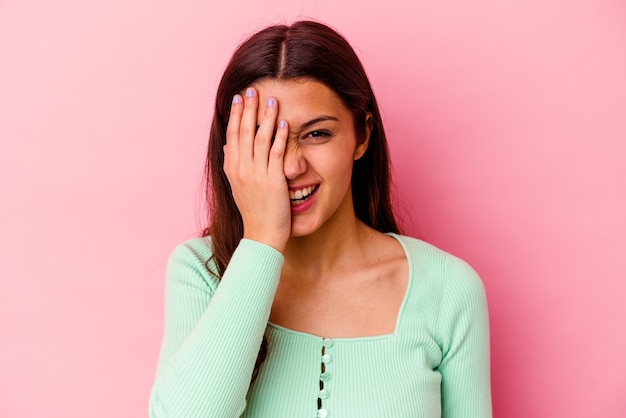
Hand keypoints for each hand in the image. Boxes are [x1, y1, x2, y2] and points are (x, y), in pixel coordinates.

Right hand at [223, 87, 290, 252]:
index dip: (235, 115)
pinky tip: (284, 122)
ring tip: (271, 99)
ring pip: (260, 138)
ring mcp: (257, 174)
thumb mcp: (238, 187)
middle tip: (252, 89)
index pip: (232, 135)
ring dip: (265, 117)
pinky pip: (276, 153)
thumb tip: (228, 147)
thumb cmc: (253, 212)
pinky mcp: (273, 181)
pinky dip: (279, 136)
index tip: (239, 98)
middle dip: (248, 109)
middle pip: (244, 132)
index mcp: (232, 168)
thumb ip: (233, 166)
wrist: (261, 235)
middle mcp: (242, 169)